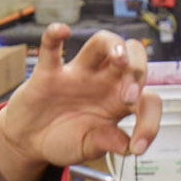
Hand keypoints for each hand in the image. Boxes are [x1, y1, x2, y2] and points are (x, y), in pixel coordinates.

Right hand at [0, 24, 161, 180]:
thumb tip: (126, 145)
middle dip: (139, 72)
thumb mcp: (87, 148)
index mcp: (120, 102)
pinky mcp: (49, 73)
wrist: (30, 141)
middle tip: (128, 99)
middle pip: (133, 57)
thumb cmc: (64, 140)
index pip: (148, 100)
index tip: (138, 147)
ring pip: (102, 42)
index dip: (150, 123)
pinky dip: (55, 36)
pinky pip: (52, 47)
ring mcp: (78, 74)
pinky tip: (62, 31)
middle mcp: (104, 82)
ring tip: (119, 60)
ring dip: (114, 46)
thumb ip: (105, 143)